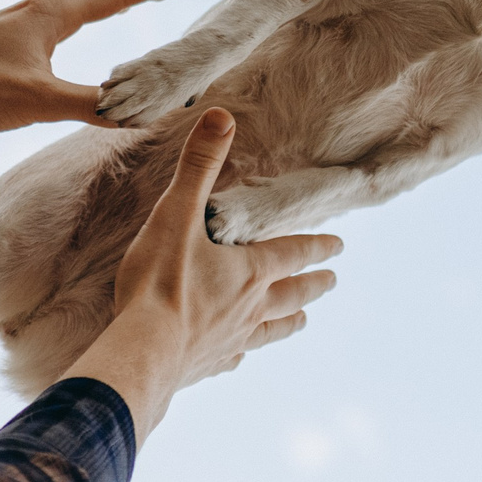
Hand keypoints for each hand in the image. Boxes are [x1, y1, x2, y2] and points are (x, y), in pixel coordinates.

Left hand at [0, 0, 181, 148]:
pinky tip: (65, 33)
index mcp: (50, 16)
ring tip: (121, 1)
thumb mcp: (40, 102)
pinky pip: (51, 16)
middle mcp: (35, 9)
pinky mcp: (0, 37)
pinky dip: (75, 14)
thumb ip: (90, 105)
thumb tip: (133, 113)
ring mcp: (15, 20)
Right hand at [63, 109, 341, 438]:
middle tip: (332, 281)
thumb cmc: (160, 283)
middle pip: (292, 295)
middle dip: (313, 285)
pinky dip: (241, 353)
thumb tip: (220, 116)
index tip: (340, 245)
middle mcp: (249, 308)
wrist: (142, 351)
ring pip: (271, 330)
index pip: (294, 254)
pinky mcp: (206, 365)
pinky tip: (238, 356)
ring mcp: (230, 340)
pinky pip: (232, 358)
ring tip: (302, 321)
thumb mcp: (177, 214)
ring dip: (289, 322)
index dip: (317, 246)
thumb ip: (199, 165)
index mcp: (249, 271)